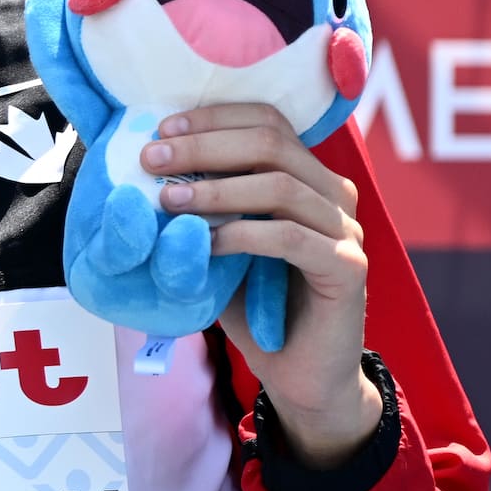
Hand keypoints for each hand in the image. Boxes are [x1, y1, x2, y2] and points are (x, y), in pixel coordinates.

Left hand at [145, 102, 382, 465]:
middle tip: (151, 159)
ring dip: (215, 189)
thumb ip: (196, 208)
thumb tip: (143, 164)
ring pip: (280, 186)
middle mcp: (333, 195)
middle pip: (271, 143)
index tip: (161, 129)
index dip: (215, 118)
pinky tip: (202, 244)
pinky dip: (240, 234)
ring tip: (166, 200)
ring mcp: (346, 229)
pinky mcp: (347, 268)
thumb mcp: (216, 246)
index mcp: (307, 178)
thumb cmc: (254, 305)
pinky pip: (290, 238)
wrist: (298, 372)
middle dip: (204, 146)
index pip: (268, 121)